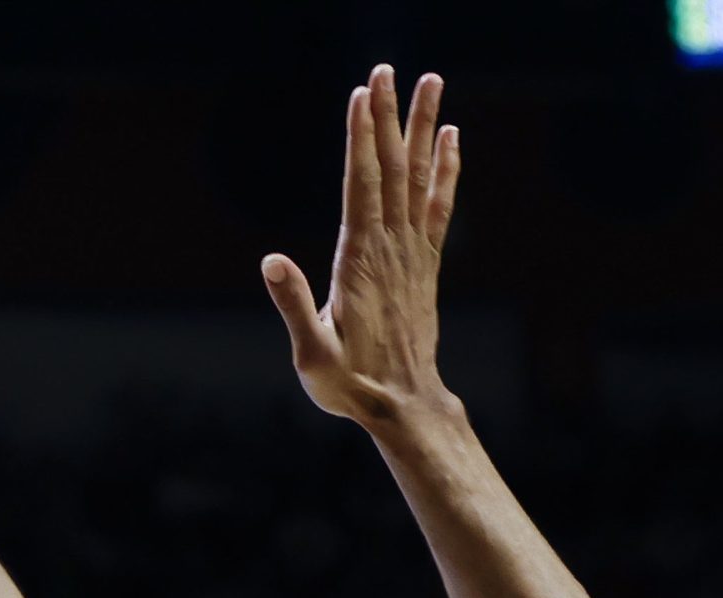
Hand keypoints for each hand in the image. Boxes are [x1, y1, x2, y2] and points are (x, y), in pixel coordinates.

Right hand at [263, 65, 461, 425]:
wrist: (403, 404)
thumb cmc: (350, 384)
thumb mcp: (311, 353)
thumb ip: (293, 306)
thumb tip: (270, 261)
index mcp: (361, 260)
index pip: (362, 186)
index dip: (362, 140)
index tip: (362, 96)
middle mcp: (392, 247)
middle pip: (392, 169)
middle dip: (388, 117)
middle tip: (387, 69)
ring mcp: (413, 252)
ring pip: (419, 177)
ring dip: (423, 127)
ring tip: (430, 82)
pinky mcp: (425, 263)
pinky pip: (439, 206)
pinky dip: (446, 169)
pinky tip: (451, 139)